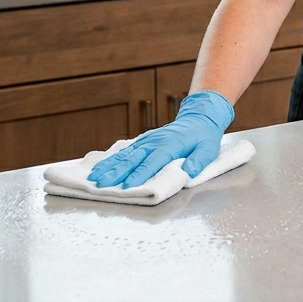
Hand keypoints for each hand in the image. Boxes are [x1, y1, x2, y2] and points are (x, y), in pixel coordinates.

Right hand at [87, 90, 234, 187]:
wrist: (198, 117)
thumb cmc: (204, 137)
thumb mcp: (209, 149)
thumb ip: (199, 161)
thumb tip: (189, 172)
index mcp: (170, 145)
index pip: (153, 162)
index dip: (140, 174)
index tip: (127, 186)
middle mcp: (155, 142)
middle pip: (133, 159)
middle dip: (116, 173)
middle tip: (101, 184)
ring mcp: (147, 140)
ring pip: (125, 155)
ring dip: (109, 166)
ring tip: (94, 177)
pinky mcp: (143, 141)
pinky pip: (125, 151)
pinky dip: (111, 159)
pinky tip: (100, 166)